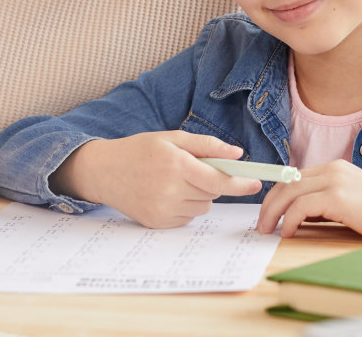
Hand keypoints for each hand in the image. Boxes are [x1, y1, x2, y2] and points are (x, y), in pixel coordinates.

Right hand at [56, 131, 261, 228]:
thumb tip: (237, 153)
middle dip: (211, 182)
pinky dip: (184, 206)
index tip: (256, 183)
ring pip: (201, 207)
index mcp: (176, 164)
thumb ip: (207, 145)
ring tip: (174, 180)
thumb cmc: (140, 150)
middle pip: (212, 194)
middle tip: (193, 169)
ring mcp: (163, 209)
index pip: (218, 180)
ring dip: (198, 195)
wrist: (105, 171)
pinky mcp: (157, 223)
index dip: (240, 183)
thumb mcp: (172, 138)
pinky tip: (165, 193)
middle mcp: (170, 190)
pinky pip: (186, 217)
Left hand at [256, 161, 361, 241]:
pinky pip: (301, 207)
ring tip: (267, 230)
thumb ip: (327, 204)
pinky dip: (289, 219)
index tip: (268, 212)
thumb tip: (300, 217)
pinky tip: (288, 233)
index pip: (294, 177)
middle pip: (286, 182)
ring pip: (289, 192)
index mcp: (335, 168)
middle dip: (269, 204)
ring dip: (273, 212)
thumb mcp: (351, 203)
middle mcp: (332, 169)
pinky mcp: (338, 197)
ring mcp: (335, 180)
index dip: (277, 194)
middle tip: (261, 224)